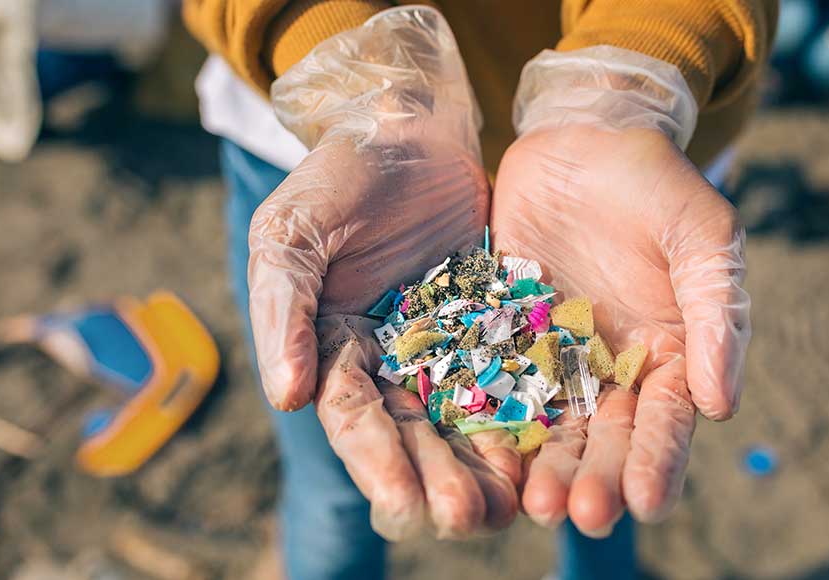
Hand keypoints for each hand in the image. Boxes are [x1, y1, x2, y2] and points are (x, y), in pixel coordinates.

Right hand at [248, 7, 519, 539]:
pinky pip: (511, 374)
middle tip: (469, 518)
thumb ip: (283, 312)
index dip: (377, 462)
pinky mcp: (494, 325)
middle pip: (414, 433)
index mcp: (334, 349)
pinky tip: (545, 449)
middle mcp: (390, 361)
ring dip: (484, 465)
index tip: (404, 504)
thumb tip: (287, 397)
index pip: (354, 417)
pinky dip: (524, 413)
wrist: (407, 130)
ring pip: (465, 417)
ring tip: (512, 506)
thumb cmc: (337, 177)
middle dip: (439, 478)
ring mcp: (446, 345)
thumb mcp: (291, 234)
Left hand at [493, 48, 749, 536]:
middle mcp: (611, 370)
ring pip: (549, 426)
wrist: (581, 140)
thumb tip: (724, 405)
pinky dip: (491, 424)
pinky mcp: (504, 337)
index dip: (659, 462)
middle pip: (605, 439)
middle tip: (579, 513)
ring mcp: (554, 358)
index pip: (667, 421)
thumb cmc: (654, 184)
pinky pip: (496, 386)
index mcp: (669, 355)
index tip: (646, 502)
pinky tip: (481, 458)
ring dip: (543, 467)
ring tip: (532, 503)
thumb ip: (716, 315)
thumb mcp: (702, 237)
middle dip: (595, 479)